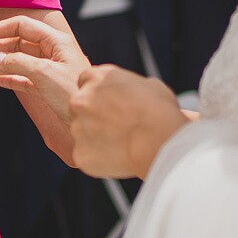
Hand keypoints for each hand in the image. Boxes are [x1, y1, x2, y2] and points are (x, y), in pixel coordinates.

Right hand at [0, 16, 88, 162]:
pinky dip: (5, 76)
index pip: (20, 26)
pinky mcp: (45, 85)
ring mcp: (48, 68)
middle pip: (14, 43)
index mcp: (55, 41)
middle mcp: (51, 51)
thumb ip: (17, 62)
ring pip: (14, 60)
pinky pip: (20, 76)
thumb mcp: (43, 74)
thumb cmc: (73, 94)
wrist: (90, 122)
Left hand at [68, 65, 188, 180]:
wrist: (158, 141)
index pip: (85, 81)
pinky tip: (118, 158)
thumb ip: (131, 86)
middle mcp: (80, 100)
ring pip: (81, 133)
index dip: (99, 94)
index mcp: (96, 78)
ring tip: (122, 144)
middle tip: (116, 127)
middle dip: (93, 116)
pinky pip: (85, 156)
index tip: (111, 104)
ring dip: (95, 138)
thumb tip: (134, 92)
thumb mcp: (149, 85)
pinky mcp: (79, 153)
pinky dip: (97, 158)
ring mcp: (78, 127)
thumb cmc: (160, 111)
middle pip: (78, 108)